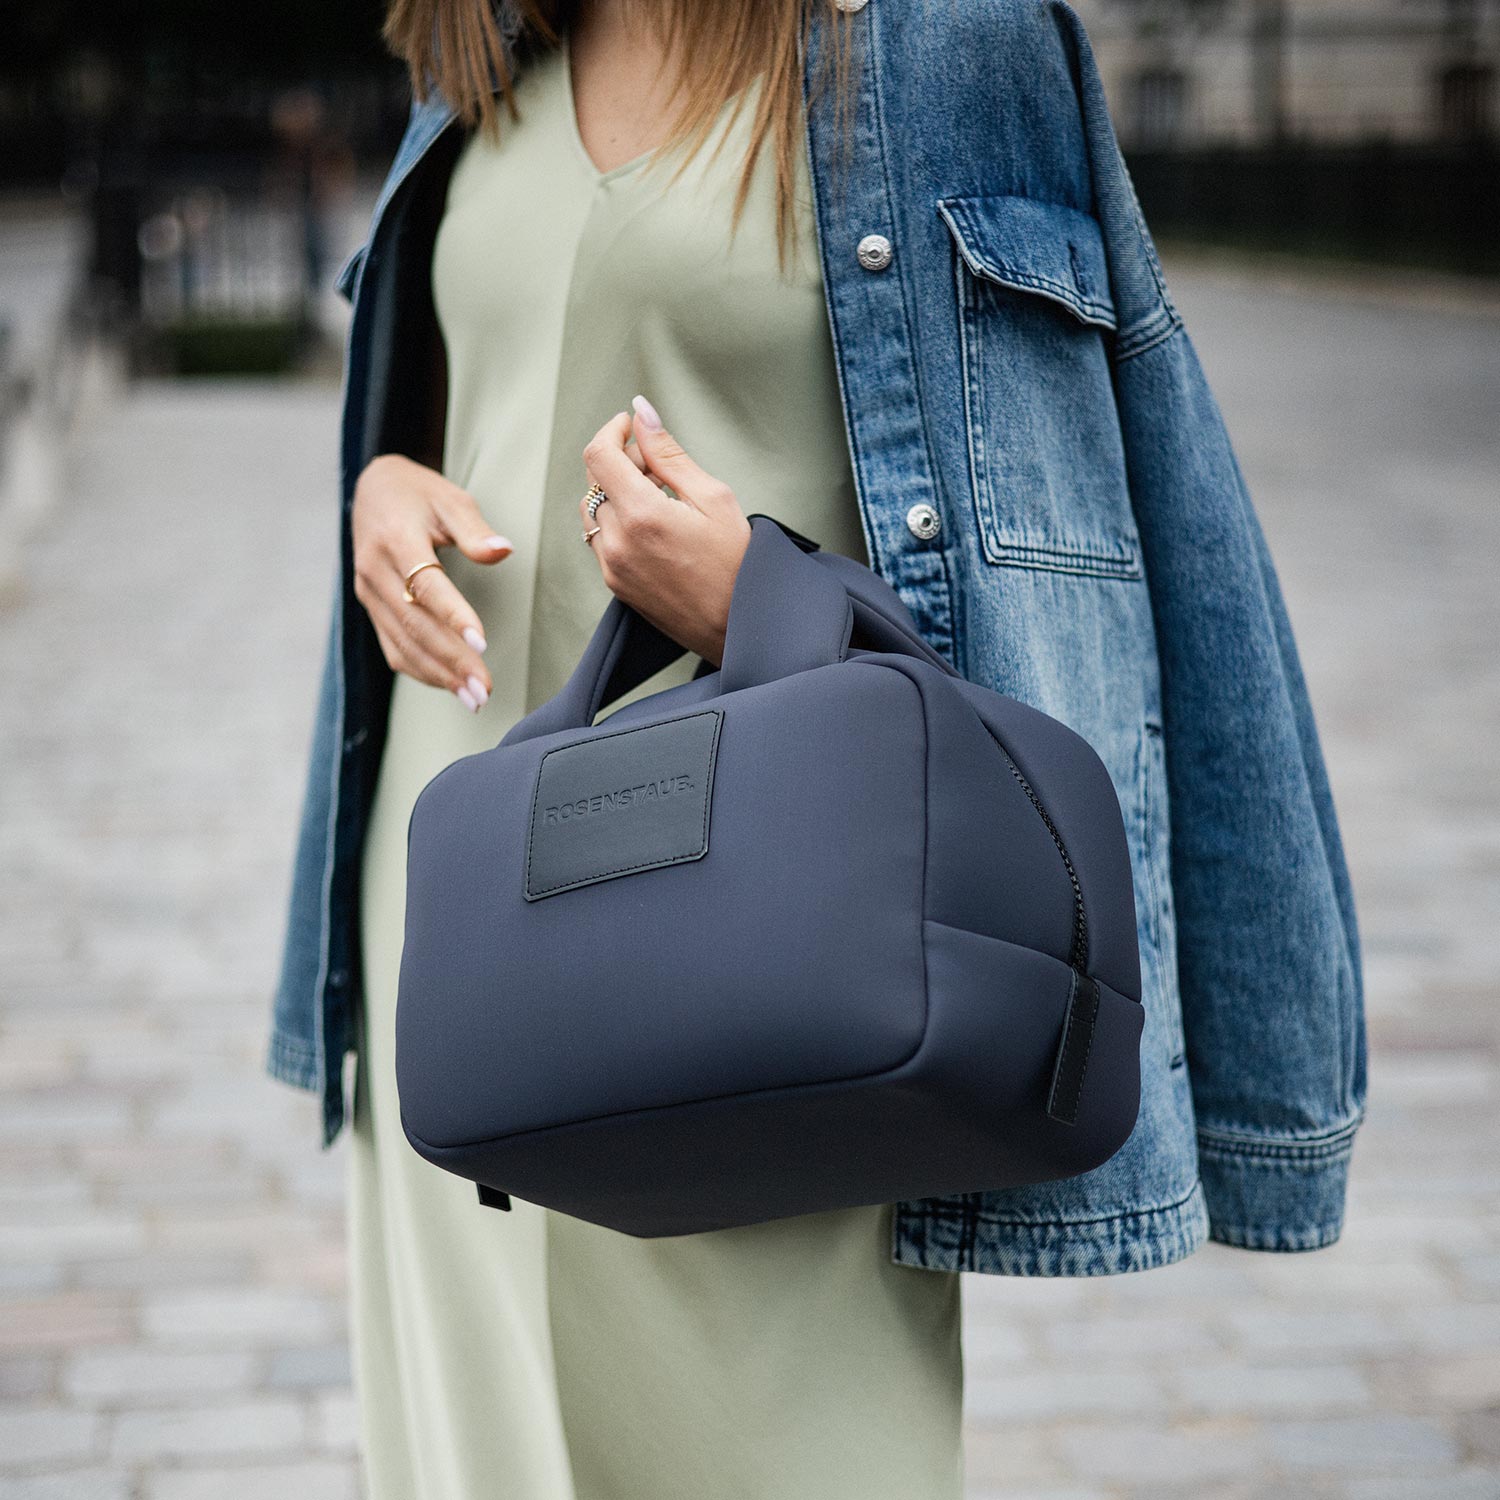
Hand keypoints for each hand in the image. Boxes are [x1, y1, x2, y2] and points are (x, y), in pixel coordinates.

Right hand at [351, 454, 513, 712]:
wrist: (373, 491)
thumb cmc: (420, 494)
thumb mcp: (450, 498)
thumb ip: (475, 529)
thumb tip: (504, 550)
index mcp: (395, 538)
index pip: (425, 585)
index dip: (453, 616)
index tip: (481, 644)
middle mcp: (375, 570)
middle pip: (415, 624)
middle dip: (451, 661)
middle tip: (484, 690)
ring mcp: (368, 593)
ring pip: (403, 642)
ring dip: (439, 675)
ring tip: (474, 700)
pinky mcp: (371, 607)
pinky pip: (393, 646)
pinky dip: (420, 670)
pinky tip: (449, 686)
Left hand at [579, 395, 750, 665]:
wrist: (738, 627)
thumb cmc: (737, 563)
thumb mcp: (713, 497)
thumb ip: (669, 453)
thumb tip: (641, 411)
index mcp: (642, 515)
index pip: (599, 455)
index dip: (612, 431)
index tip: (631, 426)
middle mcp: (618, 542)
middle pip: (594, 480)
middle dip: (621, 462)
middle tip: (659, 467)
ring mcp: (612, 567)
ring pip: (593, 510)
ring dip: (616, 492)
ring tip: (658, 497)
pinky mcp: (615, 585)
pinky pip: (601, 539)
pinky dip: (618, 521)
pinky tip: (653, 526)